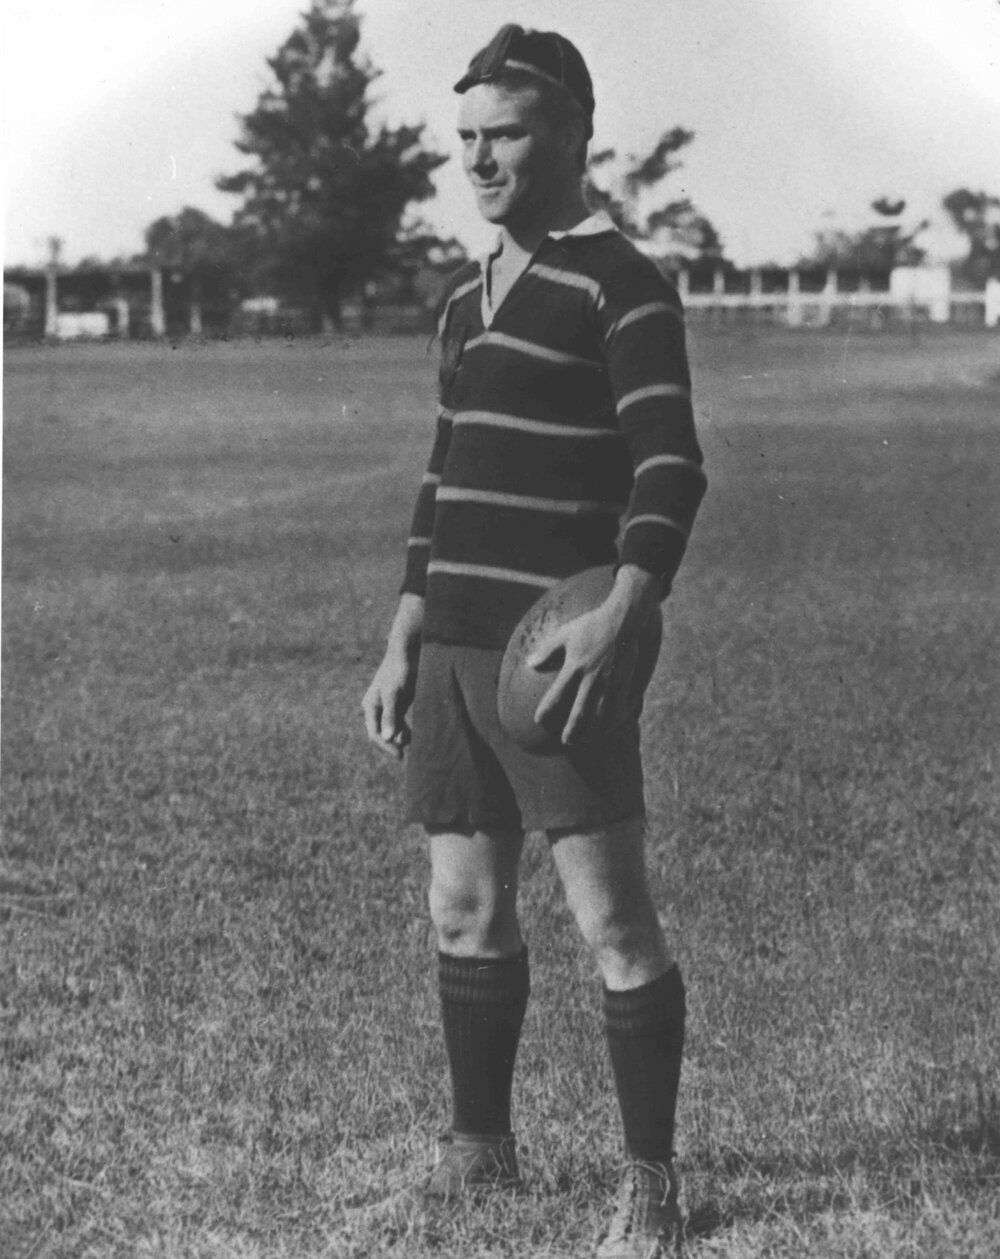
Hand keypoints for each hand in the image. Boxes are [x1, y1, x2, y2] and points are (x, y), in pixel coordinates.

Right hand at [362, 647, 417, 758]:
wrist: (408, 651)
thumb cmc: (398, 671)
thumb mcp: (394, 694)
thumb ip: (391, 715)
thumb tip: (387, 738)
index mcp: (371, 706)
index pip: (375, 734)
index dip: (386, 746)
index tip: (400, 755)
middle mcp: (377, 707)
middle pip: (383, 733)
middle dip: (392, 744)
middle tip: (406, 756)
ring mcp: (388, 705)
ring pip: (392, 728)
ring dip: (400, 738)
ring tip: (412, 746)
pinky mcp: (400, 702)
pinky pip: (400, 721)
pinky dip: (405, 729)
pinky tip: (414, 734)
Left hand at [527, 602, 627, 746]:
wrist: (624, 619)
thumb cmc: (592, 624)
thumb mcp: (565, 633)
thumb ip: (547, 650)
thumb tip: (529, 664)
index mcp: (574, 667)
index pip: (556, 695)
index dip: (547, 710)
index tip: (539, 720)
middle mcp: (591, 678)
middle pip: (580, 712)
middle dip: (573, 729)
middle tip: (567, 742)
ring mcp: (609, 681)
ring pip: (602, 713)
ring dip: (595, 729)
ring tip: (590, 738)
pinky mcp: (625, 680)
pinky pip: (620, 704)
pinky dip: (615, 717)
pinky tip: (613, 723)